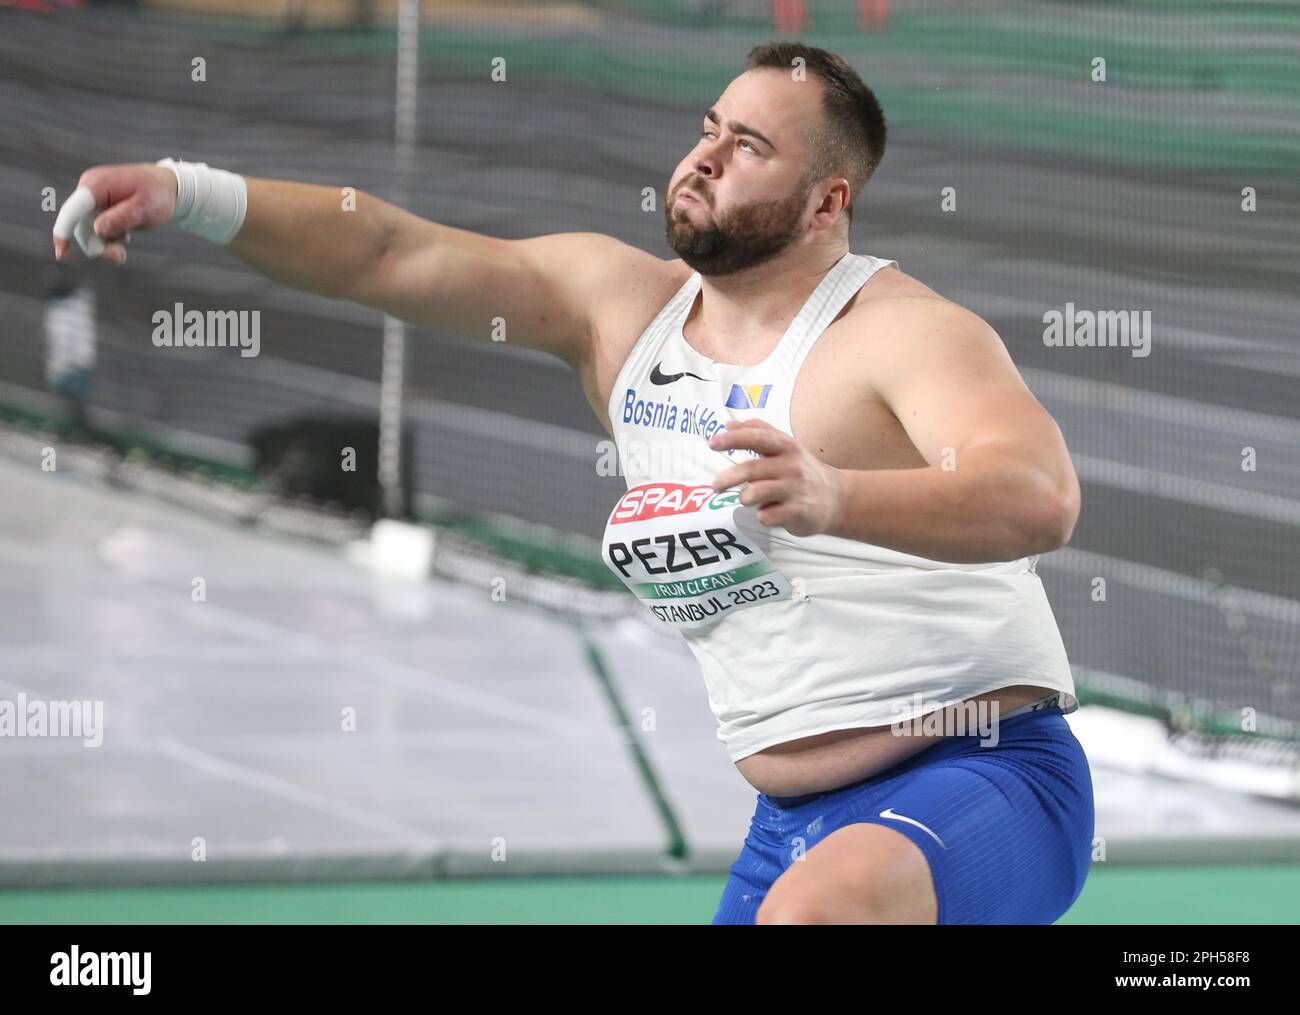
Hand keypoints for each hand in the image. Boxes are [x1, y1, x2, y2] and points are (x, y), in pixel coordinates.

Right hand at [52, 163, 177, 264]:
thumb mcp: (145, 207)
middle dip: (98, 245)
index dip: (64, 232)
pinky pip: (95, 229)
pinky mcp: (98, 208)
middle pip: (81, 227)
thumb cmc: (158, 194)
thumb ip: (122, 218)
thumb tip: (98, 230)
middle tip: (120, 257)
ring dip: (105, 243)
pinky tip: (125, 234)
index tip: (62, 255)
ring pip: (88, 231)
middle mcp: (89, 190)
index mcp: (96, 185)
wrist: (166, 186)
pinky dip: (108, 238)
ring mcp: (92, 200)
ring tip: (126, 242)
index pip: (73, 211)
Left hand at [708, 419, 845, 536]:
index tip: (712, 443)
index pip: (757, 437)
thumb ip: (758, 431)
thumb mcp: (785, 445)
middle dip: (727, 478)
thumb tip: (728, 424)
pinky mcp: (798, 512)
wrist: (837, 498)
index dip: (733, 439)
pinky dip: (762, 516)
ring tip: (746, 499)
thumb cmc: (801, 470)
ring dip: (744, 498)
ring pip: (756, 493)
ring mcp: (795, 489)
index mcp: (786, 446)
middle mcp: (791, 465)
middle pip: (751, 470)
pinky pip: (767, 516)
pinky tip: (769, 513)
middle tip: (715, 486)